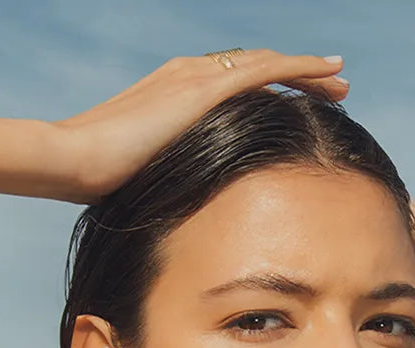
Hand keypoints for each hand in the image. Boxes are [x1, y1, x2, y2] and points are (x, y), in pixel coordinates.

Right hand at [50, 50, 347, 203]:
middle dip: (296, 79)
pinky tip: (331, 74)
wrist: (72, 160)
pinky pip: (266, 71)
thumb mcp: (141, 178)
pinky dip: (301, 68)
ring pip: (267, 65)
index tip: (293, 109)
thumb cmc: (95, 182)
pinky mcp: (202, 88)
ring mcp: (195, 78)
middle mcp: (188, 76)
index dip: (266, 94)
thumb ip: (166, 181)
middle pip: (255, 70)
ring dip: (308, 72)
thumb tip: (181, 214)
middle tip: (332, 90)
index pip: (231, 87)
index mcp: (174, 95)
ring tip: (341, 83)